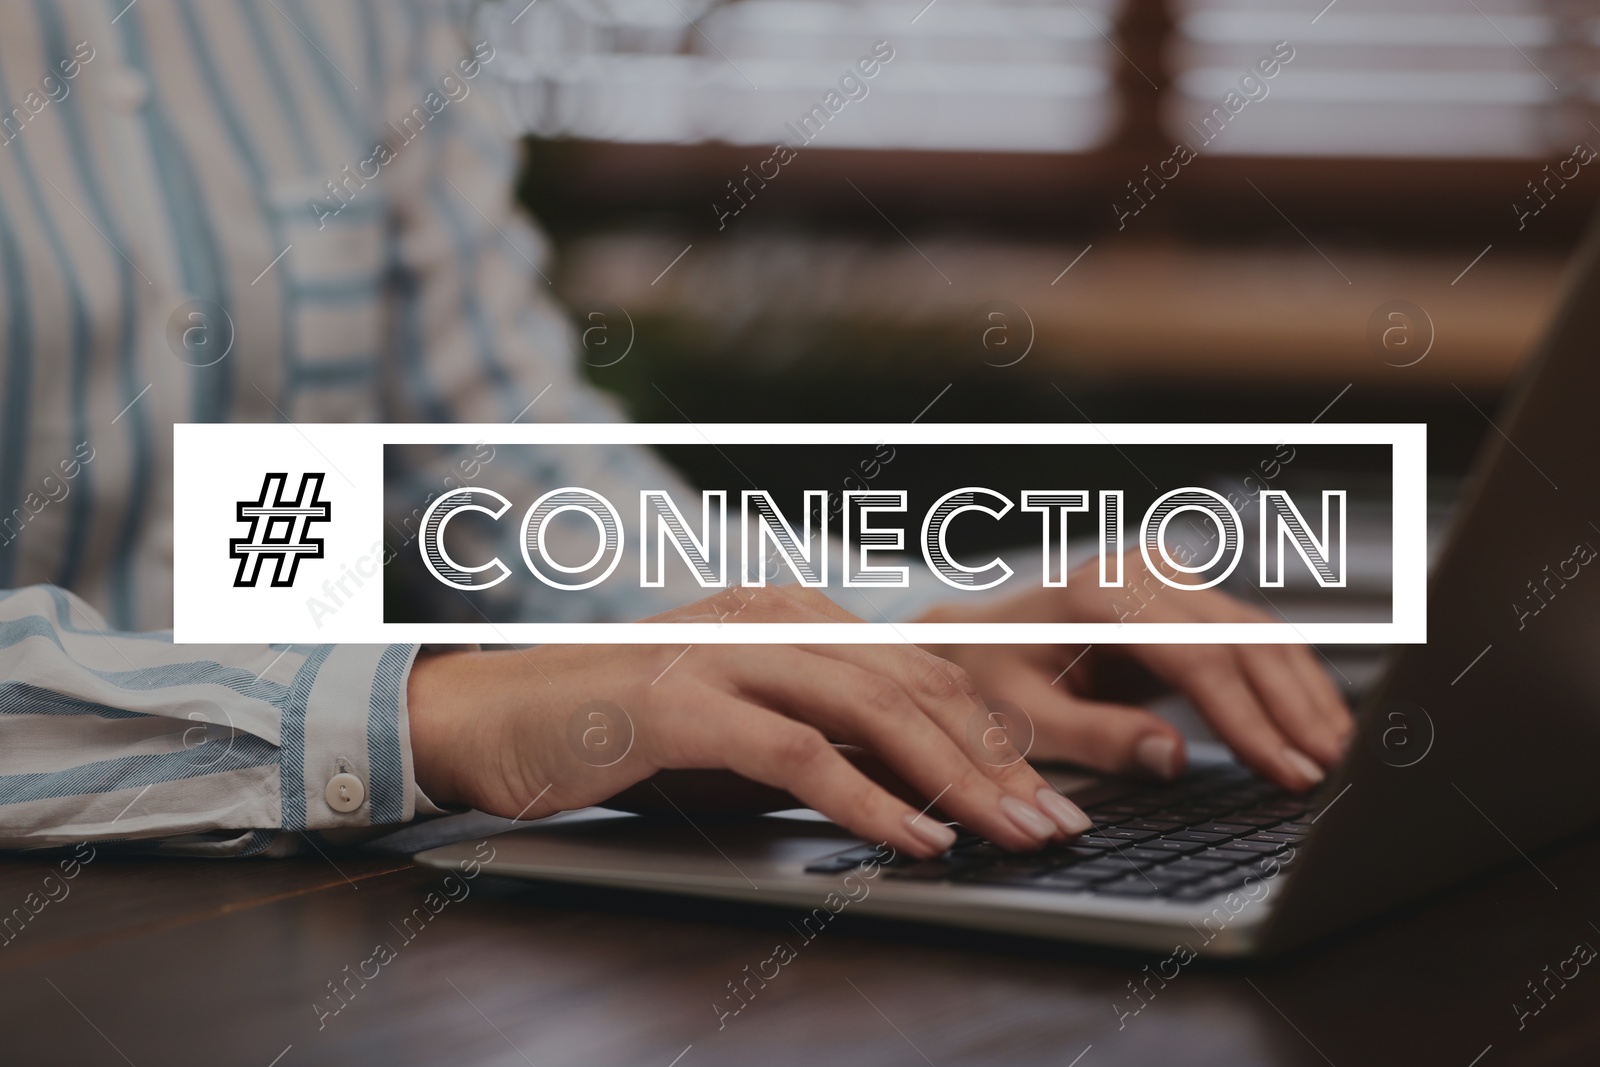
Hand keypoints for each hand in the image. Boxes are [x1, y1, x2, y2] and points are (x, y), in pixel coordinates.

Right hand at [407, 586, 1092, 857]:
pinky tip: (914, 839)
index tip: (1051, 795)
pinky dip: (864, 798)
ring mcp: (723, 648)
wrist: (489, 719)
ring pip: (871, 708)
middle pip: (915, 685)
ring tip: (1012, 836)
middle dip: (999, 762)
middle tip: (1059, 825)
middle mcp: (769, 614)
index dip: (996, 734)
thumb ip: (820, 741)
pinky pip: (795, 750)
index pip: (922, 669)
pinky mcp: (678, 698)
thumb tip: (919, 793)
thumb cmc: (617, 732)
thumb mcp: (737, 731)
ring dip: (954, 780)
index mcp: (792, 611)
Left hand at [920, 551, 1352, 791]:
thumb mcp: (1025, 718)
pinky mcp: (1185, 595)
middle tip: (1329, 773)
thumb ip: (1097, 737)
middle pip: (1242, 639)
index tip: (1286, 771)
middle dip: (1291, 711)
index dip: (1249, 719)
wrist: (977, 641)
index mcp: (1096, 594)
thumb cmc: (992, 679)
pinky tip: (1313, 724)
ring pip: (1259, 633)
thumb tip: (1172, 757)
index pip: (1196, 656)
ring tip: (1338, 755)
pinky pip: (1249, 637)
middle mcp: (1139, 571)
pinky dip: (1286, 681)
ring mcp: (1166, 576)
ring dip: (1303, 695)